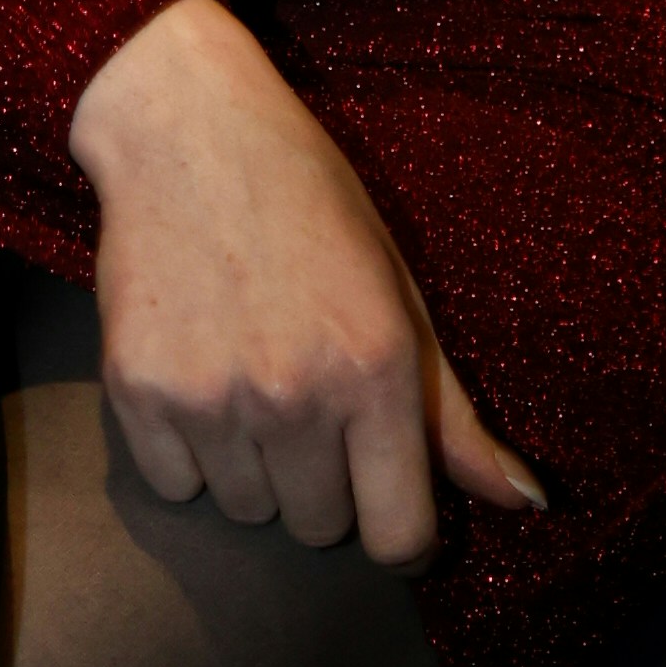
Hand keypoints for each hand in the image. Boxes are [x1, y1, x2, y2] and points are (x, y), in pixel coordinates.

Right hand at [65, 0, 546, 565]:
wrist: (187, 129)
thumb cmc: (308, 201)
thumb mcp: (399, 292)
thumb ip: (454, 414)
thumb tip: (528, 503)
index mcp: (375, 368)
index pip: (397, 536)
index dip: (401, 537)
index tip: (390, 509)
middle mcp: (294, 394)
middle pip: (320, 527)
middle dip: (324, 481)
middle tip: (309, 397)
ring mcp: (210, 397)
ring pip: (248, 509)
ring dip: (256, 466)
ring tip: (251, 374)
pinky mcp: (136, 392)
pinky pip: (177, 486)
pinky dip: (190, 452)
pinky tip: (200, 373)